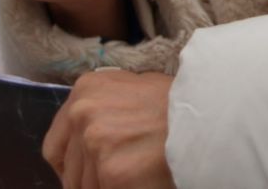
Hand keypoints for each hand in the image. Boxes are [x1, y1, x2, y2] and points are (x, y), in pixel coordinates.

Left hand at [44, 70, 175, 188]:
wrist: (212, 114)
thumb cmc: (180, 105)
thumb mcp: (135, 88)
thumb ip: (104, 109)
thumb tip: (85, 140)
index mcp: (86, 90)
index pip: (55, 148)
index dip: (73, 167)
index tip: (89, 175)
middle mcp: (83, 113)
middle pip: (70, 174)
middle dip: (92, 182)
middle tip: (121, 176)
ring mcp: (95, 142)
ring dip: (107, 187)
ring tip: (137, 175)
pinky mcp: (111, 172)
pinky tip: (141, 181)